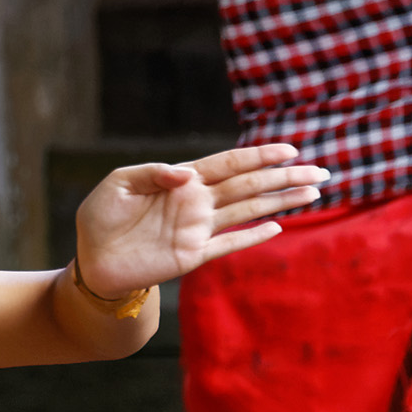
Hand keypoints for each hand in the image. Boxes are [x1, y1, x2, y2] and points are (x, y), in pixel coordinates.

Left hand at [73, 145, 327, 295]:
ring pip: (247, 211)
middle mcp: (197, 202)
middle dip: (285, 177)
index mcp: (182, 180)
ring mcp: (197, 229)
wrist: (91, 261)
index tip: (291, 151)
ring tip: (312, 194)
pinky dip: (252, 236)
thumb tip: (187, 173)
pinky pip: (228, 244)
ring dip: (280, 202)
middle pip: (249, 185)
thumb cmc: (100, 218)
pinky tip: (278, 227)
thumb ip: (151, 172)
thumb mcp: (118, 185)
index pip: (229, 164)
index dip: (260, 156)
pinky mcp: (192, 255)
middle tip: (321, 172)